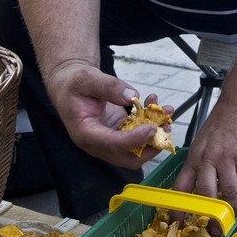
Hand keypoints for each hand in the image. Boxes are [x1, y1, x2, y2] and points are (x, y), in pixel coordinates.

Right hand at [46, 60, 172, 168]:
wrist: (71, 83)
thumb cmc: (73, 82)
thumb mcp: (87, 78)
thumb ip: (108, 87)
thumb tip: (132, 96)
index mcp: (85, 133)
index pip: (112, 145)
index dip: (134, 140)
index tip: (152, 128)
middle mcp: (98, 142)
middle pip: (128, 157)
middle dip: (151, 145)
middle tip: (165, 126)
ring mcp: (109, 139)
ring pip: (137, 147)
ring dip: (155, 133)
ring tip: (166, 110)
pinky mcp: (118, 131)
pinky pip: (138, 134)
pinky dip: (150, 122)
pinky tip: (155, 103)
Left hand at [172, 99, 236, 213]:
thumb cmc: (218, 128)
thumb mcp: (199, 145)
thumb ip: (197, 166)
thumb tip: (197, 192)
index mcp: (193, 159)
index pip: (181, 187)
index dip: (179, 207)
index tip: (178, 223)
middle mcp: (207, 160)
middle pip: (206, 195)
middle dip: (210, 217)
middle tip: (214, 232)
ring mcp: (227, 159)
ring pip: (228, 193)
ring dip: (231, 212)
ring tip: (232, 224)